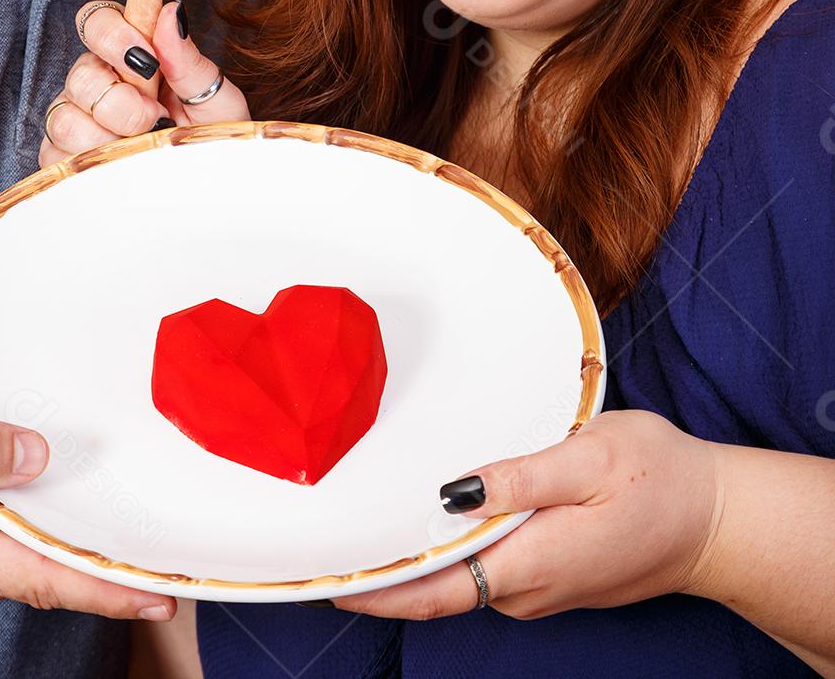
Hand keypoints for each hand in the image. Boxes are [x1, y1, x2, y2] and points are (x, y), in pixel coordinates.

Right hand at [0, 384, 175, 624]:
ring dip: (67, 544)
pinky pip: (0, 553)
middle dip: (103, 565)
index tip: (160, 593)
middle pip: (41, 574)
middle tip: (169, 551)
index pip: (40, 577)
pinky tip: (57, 507)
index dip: (104, 586)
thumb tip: (36, 457)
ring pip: (20, 562)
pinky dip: (34, 534)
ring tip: (126, 520)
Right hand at [39, 0, 249, 167]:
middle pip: (81, 73)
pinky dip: (90, 162)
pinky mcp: (64, 158)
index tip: (147, 59)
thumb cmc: (210, 137)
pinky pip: (54, 155)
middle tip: (156, 117)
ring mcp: (77, 119)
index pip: (98, 20)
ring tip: (142, 145)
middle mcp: (99, 80)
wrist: (208, 185)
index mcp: (132, 53)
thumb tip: (172, 12)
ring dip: (109, 136)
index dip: (113, 35)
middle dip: (123, 102)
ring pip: (65, 116)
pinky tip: (120, 164)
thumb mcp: (213, 98)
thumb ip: (188, 58)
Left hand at [331, 410, 724, 620]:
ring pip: (464, 575)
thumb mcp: (589, 458)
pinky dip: (458, 548)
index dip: (380, 591)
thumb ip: (518, 478)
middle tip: (338, 533)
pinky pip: (490, 567)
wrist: (717, 521)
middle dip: (390, 566)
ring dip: (423, 552)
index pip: (435, 592)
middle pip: (440, 585)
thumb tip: (452, 492)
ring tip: (374, 517)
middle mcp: (527, 589)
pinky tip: (439, 519)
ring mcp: (541, 588)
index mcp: (529, 563)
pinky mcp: (552, 575)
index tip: (333, 582)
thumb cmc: (659, 481)